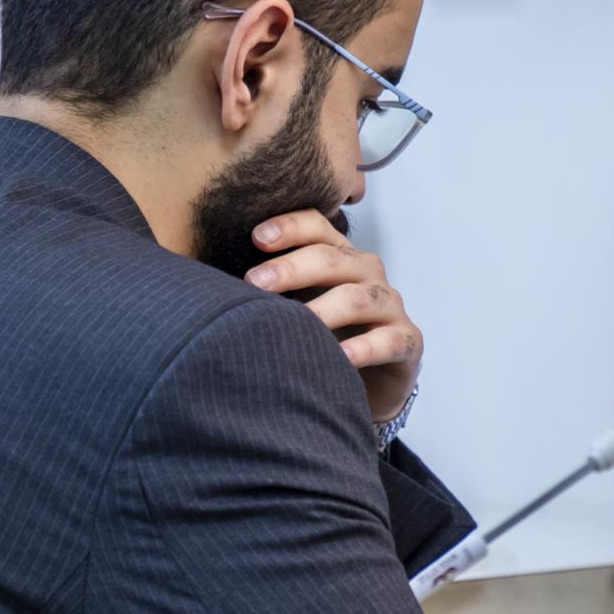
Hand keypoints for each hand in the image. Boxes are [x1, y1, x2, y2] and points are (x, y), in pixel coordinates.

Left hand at [246, 209, 421, 423]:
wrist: (368, 385)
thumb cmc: (323, 340)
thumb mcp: (294, 310)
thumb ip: (268, 291)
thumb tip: (206, 283)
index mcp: (339, 258)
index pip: (318, 228)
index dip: (290, 227)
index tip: (256, 239)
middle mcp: (367, 274)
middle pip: (334, 259)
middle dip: (294, 267)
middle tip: (256, 283)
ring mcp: (390, 307)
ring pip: (360, 297)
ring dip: (325, 308)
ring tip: (297, 322)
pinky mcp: (407, 342)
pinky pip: (389, 340)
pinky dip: (364, 347)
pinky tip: (340, 356)